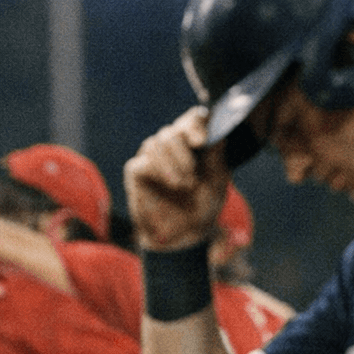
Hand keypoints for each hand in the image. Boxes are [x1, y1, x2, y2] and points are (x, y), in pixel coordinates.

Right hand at [123, 106, 229, 250]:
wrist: (183, 235)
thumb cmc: (203, 206)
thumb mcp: (217, 181)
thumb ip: (216, 156)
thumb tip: (216, 132)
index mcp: (194, 143)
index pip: (194, 118)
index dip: (196, 123)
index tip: (201, 141)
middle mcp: (173, 145)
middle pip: (173, 131)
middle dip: (184, 154)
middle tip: (192, 177)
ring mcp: (153, 156)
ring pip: (157, 143)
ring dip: (172, 165)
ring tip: (183, 186)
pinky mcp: (137, 170)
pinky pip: (144, 161)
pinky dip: (159, 172)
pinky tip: (171, 185)